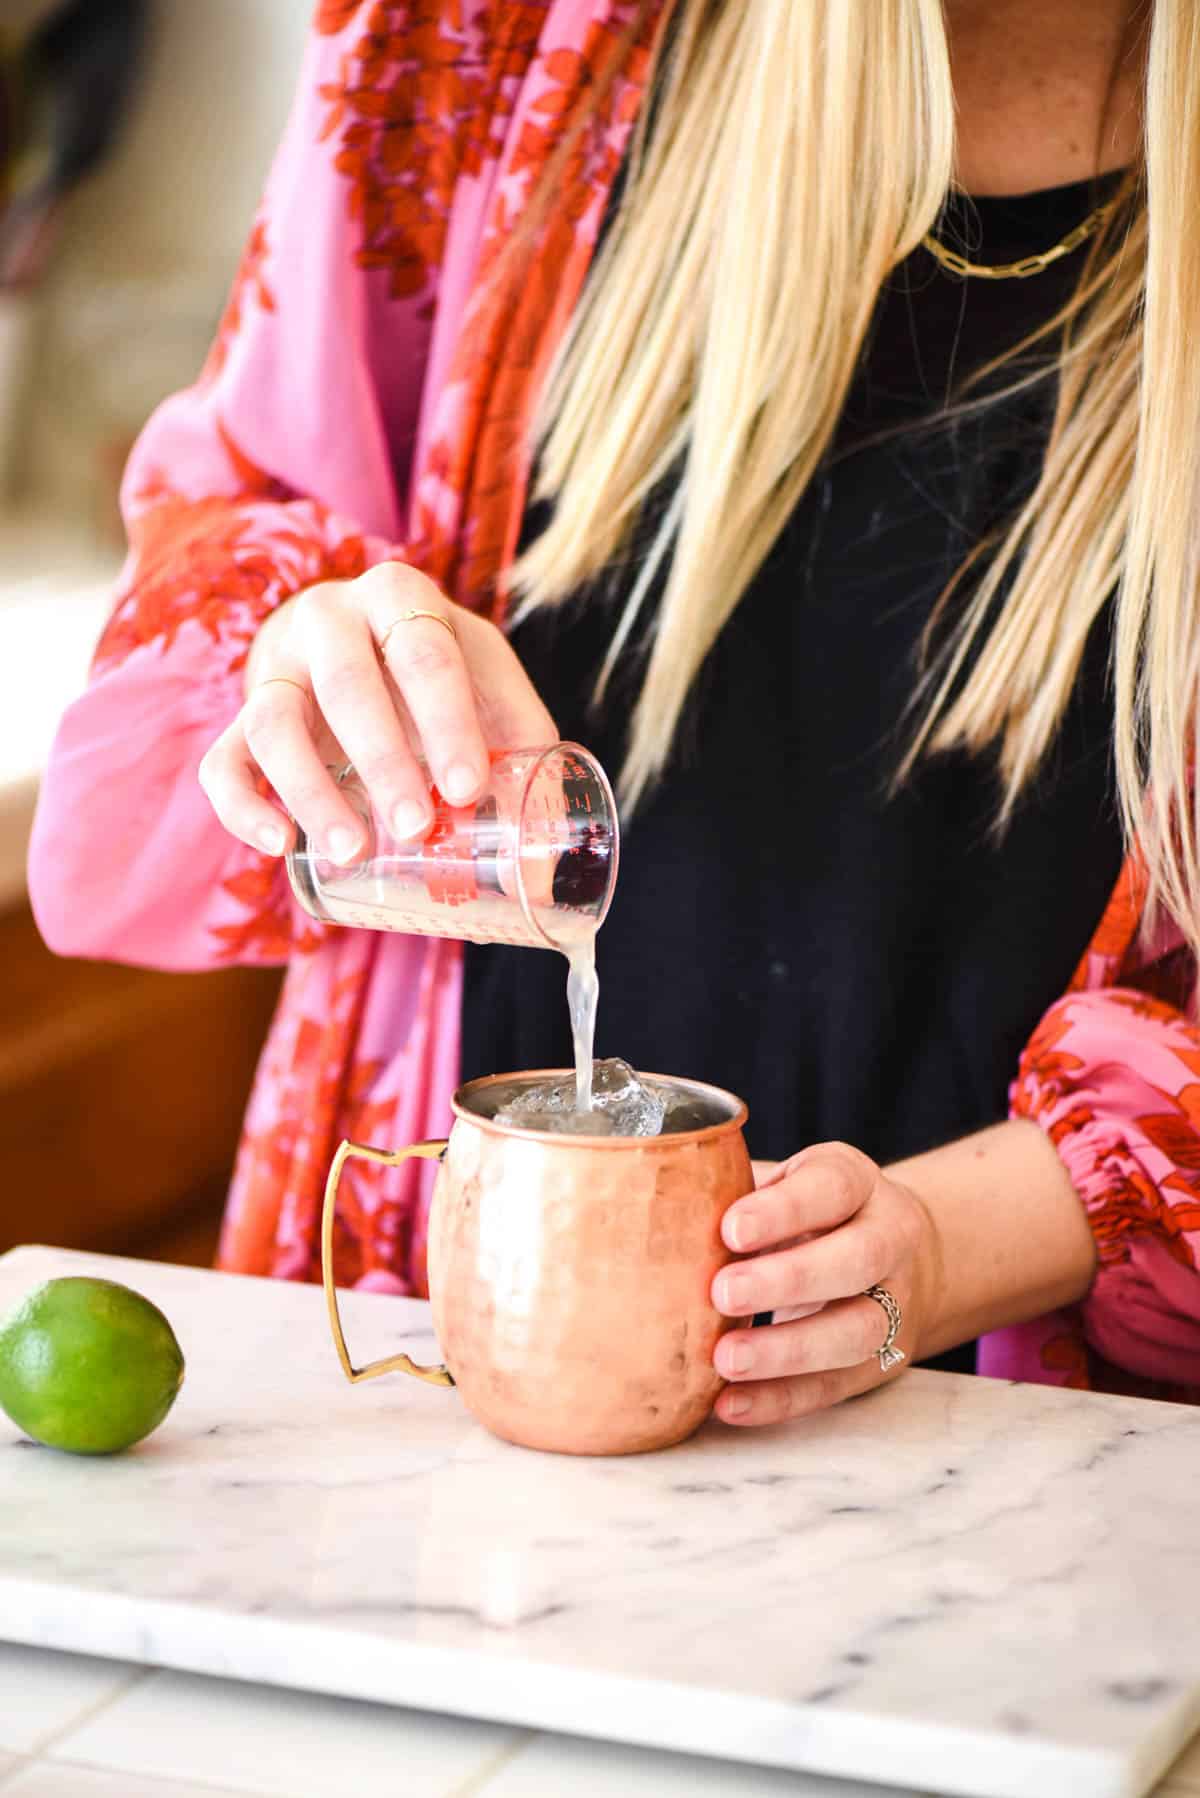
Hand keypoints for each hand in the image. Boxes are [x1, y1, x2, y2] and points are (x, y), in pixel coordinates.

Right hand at [198, 563, 555, 859]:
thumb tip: (549, 862)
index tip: (468, 788)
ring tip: (352, 853)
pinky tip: (278, 847)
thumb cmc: (436, 671)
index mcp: (400, 598)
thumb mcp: (486, 680)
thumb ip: (523, 744)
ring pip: (273, 724)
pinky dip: (241, 807)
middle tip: (418, 828)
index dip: (446, 721)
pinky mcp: (238, 720)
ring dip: (311, 792)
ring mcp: (274, 669)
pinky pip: (222, 761)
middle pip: (347, 686)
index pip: (423, 653)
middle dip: (384, 761)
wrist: (355, 639)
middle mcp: (327, 619)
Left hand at [710, 1143, 944, 1426]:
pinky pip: (835, 1386)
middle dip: (790, 1279)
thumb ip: (736, 1185)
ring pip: (857, 1331)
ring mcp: (894, 1303)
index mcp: (857, 1183)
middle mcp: (888, 1238)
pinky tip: (730, 1403)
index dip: (785, 1209)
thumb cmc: (808, 1212)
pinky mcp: (882, 1360)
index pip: (833, 1187)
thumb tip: (656, 1191)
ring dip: (788, 1350)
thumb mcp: (785, 1183)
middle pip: (857, 1259)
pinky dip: (781, 1399)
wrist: (899, 1255)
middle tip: (722, 1293)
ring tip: (725, 1359)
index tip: (730, 1230)